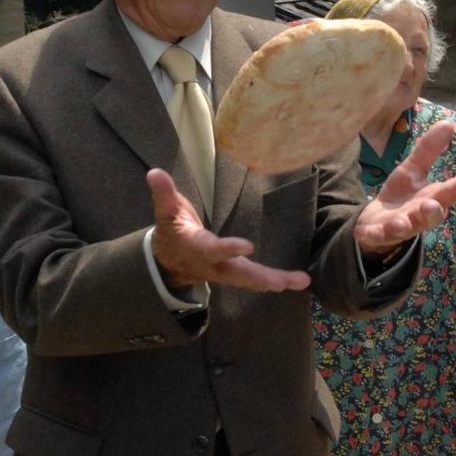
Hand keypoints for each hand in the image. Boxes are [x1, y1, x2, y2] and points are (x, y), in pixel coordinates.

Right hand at [146, 169, 311, 291]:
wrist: (169, 261)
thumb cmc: (172, 229)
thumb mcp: (166, 211)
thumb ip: (163, 193)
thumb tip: (155, 172)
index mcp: (196, 248)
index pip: (213, 250)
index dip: (228, 249)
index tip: (248, 246)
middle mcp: (212, 265)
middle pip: (237, 274)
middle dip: (260, 277)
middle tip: (282, 282)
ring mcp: (225, 272)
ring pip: (251, 280)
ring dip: (276, 281)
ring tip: (301, 281)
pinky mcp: (235, 273)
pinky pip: (256, 280)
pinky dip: (277, 281)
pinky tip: (297, 281)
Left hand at [355, 120, 455, 253]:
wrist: (376, 224)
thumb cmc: (402, 195)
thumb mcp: (413, 170)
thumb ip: (429, 150)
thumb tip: (449, 123)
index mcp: (431, 198)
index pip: (450, 192)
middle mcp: (419, 216)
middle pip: (431, 215)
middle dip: (433, 211)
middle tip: (434, 204)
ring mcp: (400, 227)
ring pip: (406, 228)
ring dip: (404, 225)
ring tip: (401, 222)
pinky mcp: (379, 235)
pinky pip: (379, 236)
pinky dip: (377, 234)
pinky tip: (369, 232)